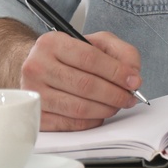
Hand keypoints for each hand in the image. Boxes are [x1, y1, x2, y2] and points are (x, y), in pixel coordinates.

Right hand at [19, 30, 143, 131]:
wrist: (35, 69)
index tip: (134, 81)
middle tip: (129, 97)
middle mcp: (37, 66)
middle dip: (115, 94)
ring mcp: (34, 93)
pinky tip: (99, 114)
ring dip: (106, 109)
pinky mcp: (36, 116)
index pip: (90, 58)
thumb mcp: (94, 42)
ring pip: (79, 107)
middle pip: (85, 85)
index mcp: (52, 43)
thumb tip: (133, 74)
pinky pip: (70, 124)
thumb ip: (120, 51)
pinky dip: (91, 122)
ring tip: (117, 105)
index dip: (116, 72)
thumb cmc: (68, 56)